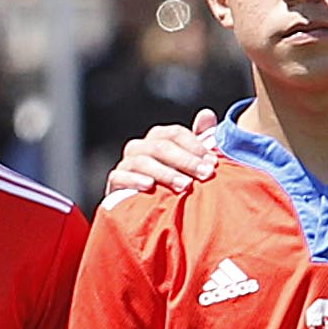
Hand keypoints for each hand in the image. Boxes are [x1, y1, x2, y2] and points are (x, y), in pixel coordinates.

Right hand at [102, 111, 225, 206]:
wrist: (148, 214)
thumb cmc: (172, 184)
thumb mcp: (189, 162)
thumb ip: (198, 140)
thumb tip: (207, 114)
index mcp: (157, 139)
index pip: (174, 133)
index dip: (195, 145)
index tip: (212, 162)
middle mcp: (140, 147)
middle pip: (160, 146)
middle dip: (186, 160)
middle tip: (205, 174)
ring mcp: (126, 164)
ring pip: (142, 161)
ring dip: (166, 173)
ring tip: (185, 185)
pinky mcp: (115, 182)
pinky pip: (121, 176)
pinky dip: (135, 179)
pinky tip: (150, 186)